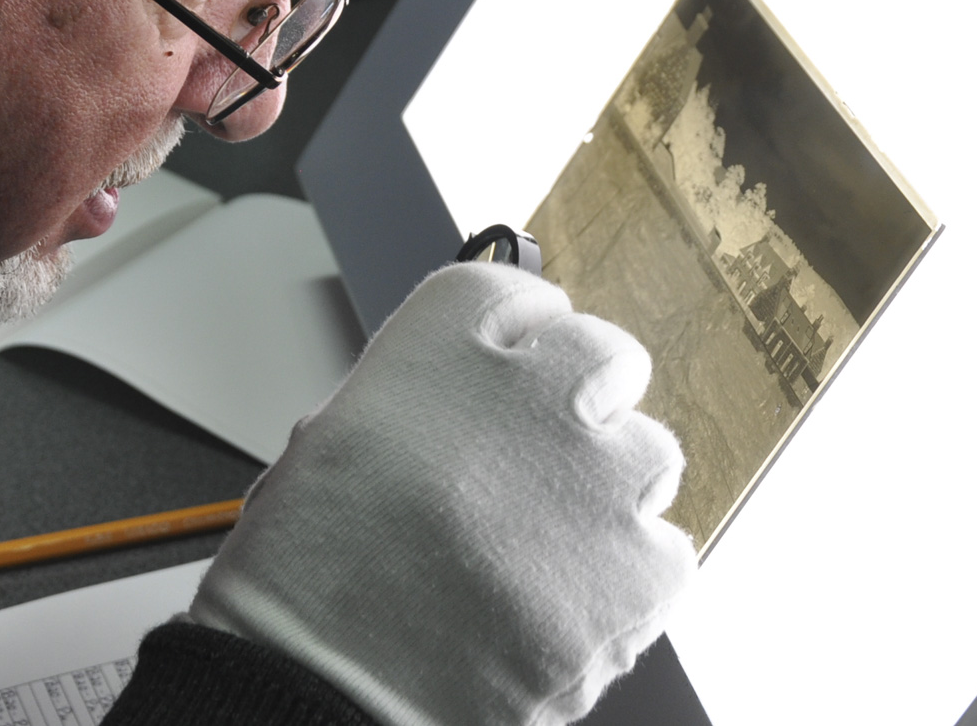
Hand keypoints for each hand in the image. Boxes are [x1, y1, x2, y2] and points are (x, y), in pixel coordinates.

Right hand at [190, 261, 696, 725]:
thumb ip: (425, 395)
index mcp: (435, 355)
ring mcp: (588, 482)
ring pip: (651, 452)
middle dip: (585, 395)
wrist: (317, 699)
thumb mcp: (334, 441)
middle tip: (556, 448)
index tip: (529, 350)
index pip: (511, 291)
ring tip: (556, 543)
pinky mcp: (630, 574)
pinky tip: (576, 599)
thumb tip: (492, 391)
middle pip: (600, 353)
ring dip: (613, 490)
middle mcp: (523, 398)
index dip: (524, 328)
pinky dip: (632, 577)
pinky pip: (669, 551)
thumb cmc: (307, 586)